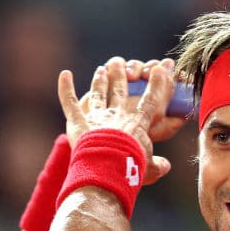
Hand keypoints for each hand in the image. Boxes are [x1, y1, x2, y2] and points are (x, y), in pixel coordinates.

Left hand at [58, 56, 175, 183]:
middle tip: (119, 62)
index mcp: (137, 124)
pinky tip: (64, 75)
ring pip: (99, 94)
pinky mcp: (78, 121)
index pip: (150, 102)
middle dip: (120, 76)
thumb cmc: (131, 168)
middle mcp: (117, 115)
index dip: (156, 86)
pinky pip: (70, 102)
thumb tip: (165, 166)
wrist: (107, 166)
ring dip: (99, 81)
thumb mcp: (149, 168)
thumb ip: (157, 165)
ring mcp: (97, 116)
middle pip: (120, 91)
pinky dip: (66, 88)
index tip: (160, 70)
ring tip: (100, 69)